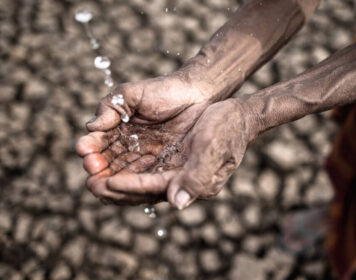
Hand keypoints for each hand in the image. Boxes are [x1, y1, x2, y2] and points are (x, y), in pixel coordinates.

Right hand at [76, 72, 211, 203]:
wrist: (197, 95)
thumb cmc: (164, 91)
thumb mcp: (131, 95)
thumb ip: (110, 108)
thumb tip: (90, 127)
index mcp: (117, 134)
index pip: (98, 146)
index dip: (89, 149)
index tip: (84, 150)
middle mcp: (129, 151)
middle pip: (107, 168)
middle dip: (97, 170)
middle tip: (92, 168)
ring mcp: (147, 163)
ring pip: (124, 180)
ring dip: (112, 183)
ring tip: (104, 183)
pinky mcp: (165, 171)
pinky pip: (148, 184)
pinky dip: (136, 188)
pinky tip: (129, 186)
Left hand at [102, 99, 256, 208]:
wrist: (236, 116)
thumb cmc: (227, 130)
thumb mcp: (214, 150)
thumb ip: (196, 178)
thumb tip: (176, 204)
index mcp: (191, 182)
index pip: (154, 188)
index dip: (129, 187)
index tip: (106, 183)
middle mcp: (180, 181)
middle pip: (142, 190)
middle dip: (115, 189)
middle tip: (90, 184)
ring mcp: (175, 170)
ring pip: (139, 180)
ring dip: (116, 178)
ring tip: (93, 174)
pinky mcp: (172, 160)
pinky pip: (144, 168)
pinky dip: (125, 167)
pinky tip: (111, 163)